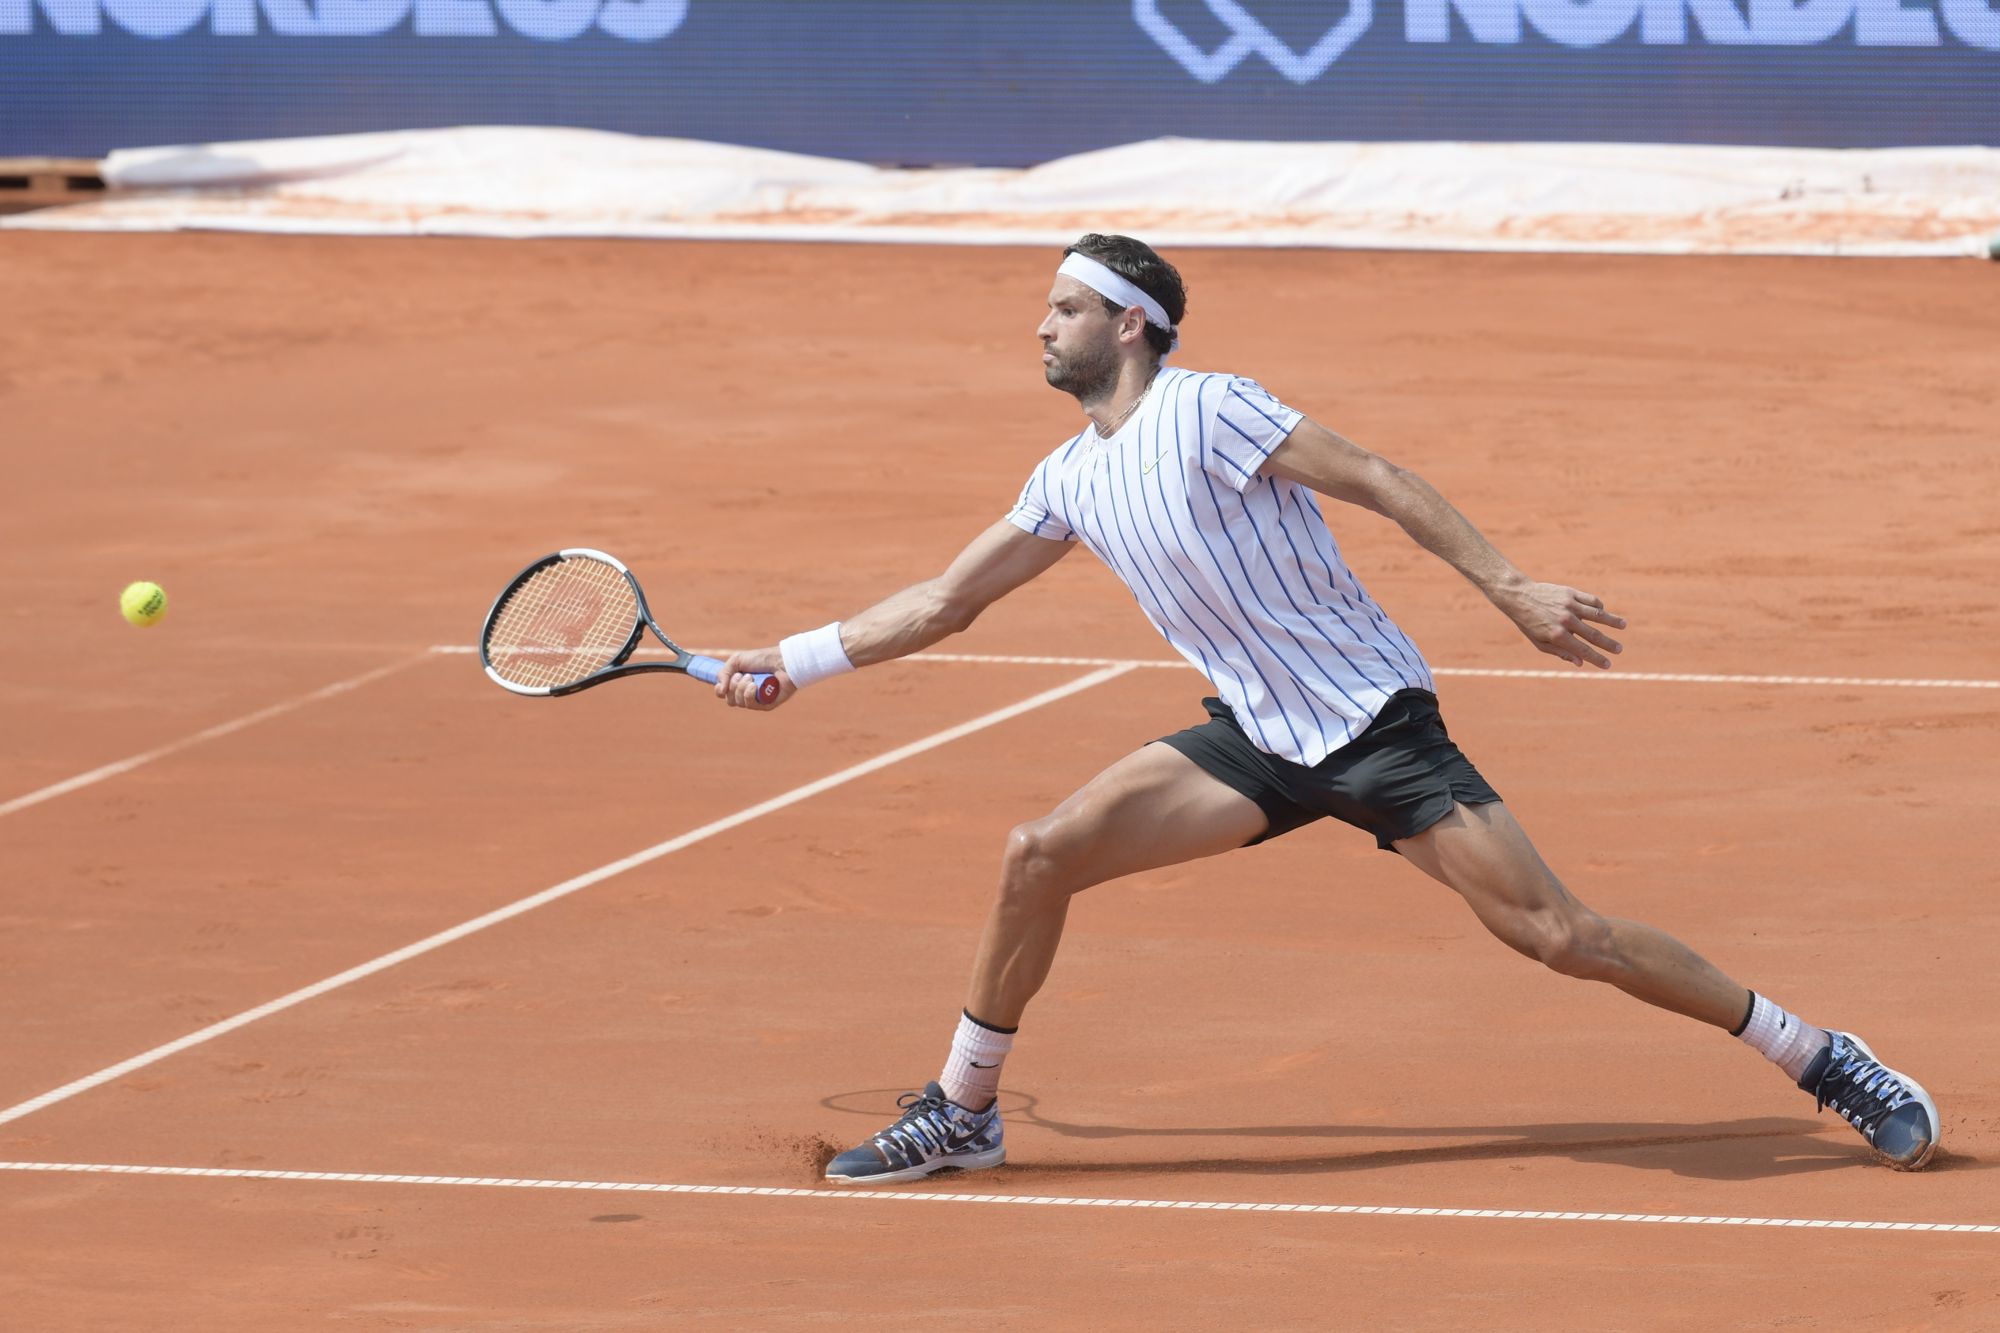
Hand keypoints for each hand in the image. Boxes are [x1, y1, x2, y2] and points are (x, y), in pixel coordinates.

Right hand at [715, 647, 796, 709]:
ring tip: (751, 677)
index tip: (722, 684)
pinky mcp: (766, 705)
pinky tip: (754, 686)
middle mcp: (747, 694)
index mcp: (739, 684)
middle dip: (733, 686)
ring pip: (739, 703)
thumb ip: (723, 673)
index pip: (724, 695)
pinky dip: (749, 694)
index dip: (719, 691)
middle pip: (730, 701)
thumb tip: (721, 691)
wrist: (781, 661)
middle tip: (742, 675)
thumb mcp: (737, 660)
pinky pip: (751, 705)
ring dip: (741, 688)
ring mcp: (757, 701)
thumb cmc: (761, 659)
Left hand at [1499, 582, 1626, 668]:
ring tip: (1623, 625)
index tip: (1608, 664)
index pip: (1583, 650)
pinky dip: (1599, 607)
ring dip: (1612, 621)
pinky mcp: (1570, 593)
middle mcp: (1566, 620)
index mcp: (1558, 635)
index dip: (1597, 659)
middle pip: (1594, 635)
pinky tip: (1603, 612)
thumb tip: (1580, 663)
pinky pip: (1590, 600)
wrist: (1519, 597)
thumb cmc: (1529, 623)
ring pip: (1597, 614)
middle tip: (1619, 649)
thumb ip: (1561, 653)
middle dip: (1608, 644)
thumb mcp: (1540, 643)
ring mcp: (1569, 605)